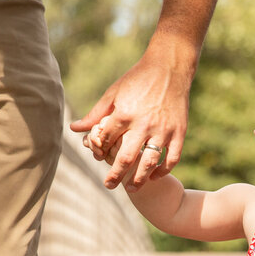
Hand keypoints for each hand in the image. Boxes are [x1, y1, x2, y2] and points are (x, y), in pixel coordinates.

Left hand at [70, 50, 190, 191]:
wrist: (170, 67)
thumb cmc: (138, 79)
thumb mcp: (114, 93)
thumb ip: (96, 114)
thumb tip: (75, 129)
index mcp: (124, 114)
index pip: (107, 141)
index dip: (100, 151)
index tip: (99, 157)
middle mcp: (143, 124)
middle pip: (125, 158)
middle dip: (115, 176)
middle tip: (109, 185)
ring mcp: (163, 130)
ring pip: (149, 162)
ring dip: (139, 179)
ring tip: (131, 188)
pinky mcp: (179, 132)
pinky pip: (172, 158)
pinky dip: (163, 170)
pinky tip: (154, 175)